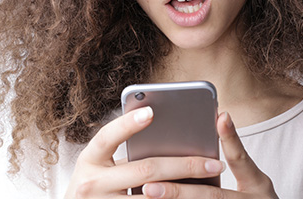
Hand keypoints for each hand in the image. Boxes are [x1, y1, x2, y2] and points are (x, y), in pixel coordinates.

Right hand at [64, 106, 226, 198]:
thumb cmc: (94, 184)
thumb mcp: (99, 165)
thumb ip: (124, 153)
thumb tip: (168, 135)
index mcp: (89, 159)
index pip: (107, 137)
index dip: (128, 124)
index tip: (152, 112)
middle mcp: (91, 184)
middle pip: (145, 170)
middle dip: (184, 165)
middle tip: (214, 162)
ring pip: (153, 197)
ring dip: (185, 190)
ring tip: (211, 183)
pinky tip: (190, 197)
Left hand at [142, 112, 278, 198]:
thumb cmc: (255, 198)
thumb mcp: (253, 179)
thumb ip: (236, 155)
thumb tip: (219, 118)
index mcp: (257, 186)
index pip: (241, 160)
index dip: (231, 138)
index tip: (220, 116)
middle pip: (211, 196)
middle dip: (179, 191)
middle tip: (150, 185)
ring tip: (147, 196)